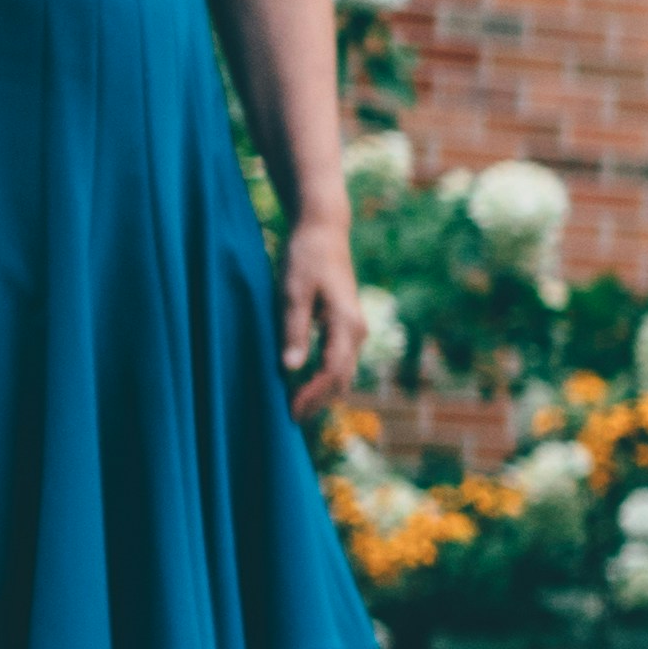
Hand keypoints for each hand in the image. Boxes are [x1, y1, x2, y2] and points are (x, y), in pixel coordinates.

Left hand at [273, 216, 360, 406]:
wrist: (323, 230)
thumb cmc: (305, 258)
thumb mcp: (292, 293)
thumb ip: (293, 331)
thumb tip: (290, 369)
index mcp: (346, 325)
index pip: (333, 373)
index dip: (312, 396)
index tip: (290, 412)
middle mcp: (357, 331)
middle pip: (342, 379)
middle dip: (318, 401)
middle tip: (291, 418)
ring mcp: (355, 328)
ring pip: (343, 371)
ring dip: (322, 391)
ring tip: (297, 405)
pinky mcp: (347, 324)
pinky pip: (340, 359)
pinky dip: (324, 376)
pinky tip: (305, 381)